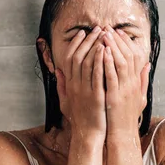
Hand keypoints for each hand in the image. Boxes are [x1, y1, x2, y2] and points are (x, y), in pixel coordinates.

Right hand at [55, 26, 106, 141]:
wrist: (87, 135)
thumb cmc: (79, 119)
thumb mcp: (65, 102)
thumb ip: (62, 86)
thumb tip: (58, 71)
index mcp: (69, 86)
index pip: (69, 59)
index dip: (75, 44)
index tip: (83, 34)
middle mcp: (75, 86)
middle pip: (78, 57)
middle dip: (88, 41)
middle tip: (97, 29)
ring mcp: (85, 91)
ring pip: (87, 64)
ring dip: (95, 47)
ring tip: (103, 35)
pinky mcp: (95, 97)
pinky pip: (97, 75)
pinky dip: (101, 62)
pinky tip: (106, 51)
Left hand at [102, 26, 150, 137]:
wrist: (122, 135)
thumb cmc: (127, 117)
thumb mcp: (139, 97)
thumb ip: (142, 80)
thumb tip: (148, 64)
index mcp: (135, 83)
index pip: (134, 57)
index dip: (127, 43)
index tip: (119, 33)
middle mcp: (132, 84)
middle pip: (128, 56)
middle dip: (118, 41)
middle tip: (109, 29)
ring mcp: (124, 90)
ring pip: (121, 63)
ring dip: (113, 47)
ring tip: (105, 35)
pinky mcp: (114, 96)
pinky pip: (112, 76)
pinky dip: (109, 63)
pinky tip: (104, 53)